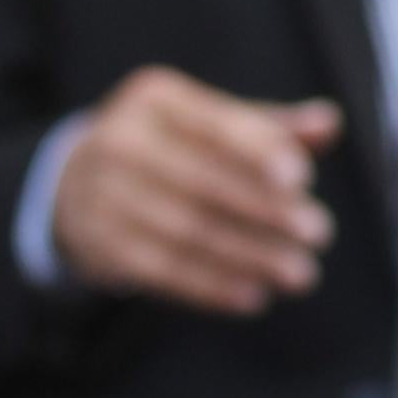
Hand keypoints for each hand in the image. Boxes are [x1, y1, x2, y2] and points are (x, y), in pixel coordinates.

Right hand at [52, 66, 342, 315]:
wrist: (68, 185)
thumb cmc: (160, 148)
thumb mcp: (203, 123)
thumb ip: (265, 126)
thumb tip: (329, 125)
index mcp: (154, 101)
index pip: (213, 127)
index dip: (257, 152)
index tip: (301, 180)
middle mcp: (119, 144)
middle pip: (203, 183)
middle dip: (266, 212)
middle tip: (319, 233)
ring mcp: (102, 198)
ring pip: (187, 233)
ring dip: (249, 256)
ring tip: (298, 273)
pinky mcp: (97, 248)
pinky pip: (162, 271)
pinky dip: (211, 286)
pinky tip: (252, 296)